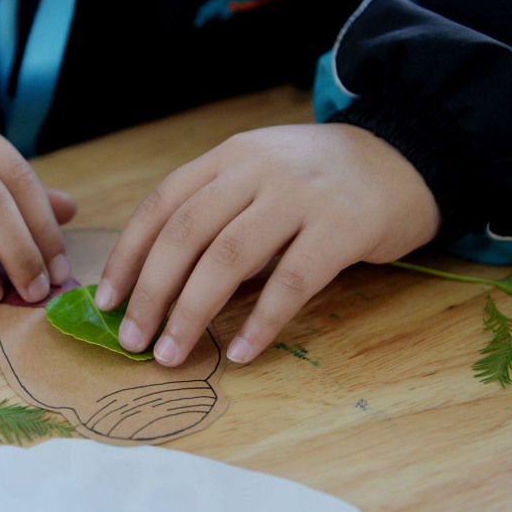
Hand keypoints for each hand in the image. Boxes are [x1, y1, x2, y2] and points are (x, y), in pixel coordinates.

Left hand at [94, 123, 440, 365]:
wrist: (403, 157)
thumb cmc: (317, 180)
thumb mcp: (259, 174)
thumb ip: (217, 211)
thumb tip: (161, 283)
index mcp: (228, 157)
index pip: (162, 205)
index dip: (130, 255)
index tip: (108, 301)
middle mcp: (256, 169)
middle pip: (186, 234)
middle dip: (151, 292)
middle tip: (132, 339)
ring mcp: (300, 195)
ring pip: (229, 257)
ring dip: (192, 312)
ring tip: (171, 354)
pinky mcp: (342, 226)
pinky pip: (291, 282)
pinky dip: (261, 322)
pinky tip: (239, 353)